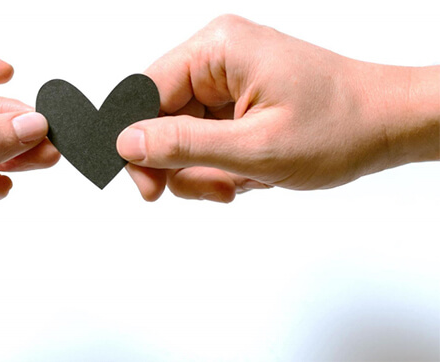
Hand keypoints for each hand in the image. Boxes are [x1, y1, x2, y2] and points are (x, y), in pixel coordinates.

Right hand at [117, 15, 439, 201]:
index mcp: (217, 49)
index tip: (148, 187)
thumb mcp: (255, 147)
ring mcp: (227, 80)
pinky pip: (206, 139)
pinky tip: (252, 172)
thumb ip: (184, 146)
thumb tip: (127, 143)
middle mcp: (217, 57)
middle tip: (217, 189)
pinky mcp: (237, 101)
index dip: (138, 144)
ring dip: (207, 170)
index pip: (145, 93)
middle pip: (162, 119)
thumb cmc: (340, 127)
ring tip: (245, 180)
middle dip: (185, 164)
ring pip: (183, 136)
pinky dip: (222, 166)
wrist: (389, 126)